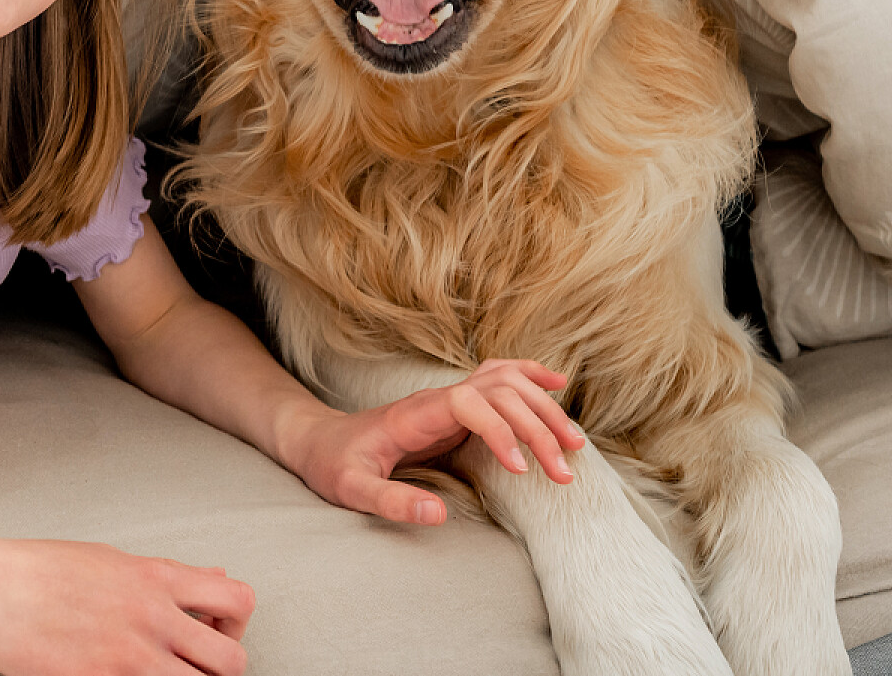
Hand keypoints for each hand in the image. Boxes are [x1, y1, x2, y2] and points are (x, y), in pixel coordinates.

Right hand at [0, 536, 253, 675]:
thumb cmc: (43, 568)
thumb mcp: (113, 558)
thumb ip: (168, 575)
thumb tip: (215, 579)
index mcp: (157, 577)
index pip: (238, 600)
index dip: (236, 626)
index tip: (211, 634)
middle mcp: (151, 616)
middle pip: (231, 661)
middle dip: (222, 672)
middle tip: (192, 670)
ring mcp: (125, 656)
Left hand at [285, 359, 587, 525]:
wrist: (318, 440)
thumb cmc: (333, 465)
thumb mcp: (350, 489)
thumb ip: (389, 501)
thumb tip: (438, 515)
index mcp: (413, 414)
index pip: (468, 401)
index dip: (499, 428)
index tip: (519, 468)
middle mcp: (436, 397)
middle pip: (498, 391)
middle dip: (535, 427)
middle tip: (563, 473)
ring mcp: (447, 397)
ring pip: (506, 382)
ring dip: (543, 408)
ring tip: (573, 445)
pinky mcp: (455, 406)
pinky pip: (497, 379)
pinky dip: (529, 376)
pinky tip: (556, 384)